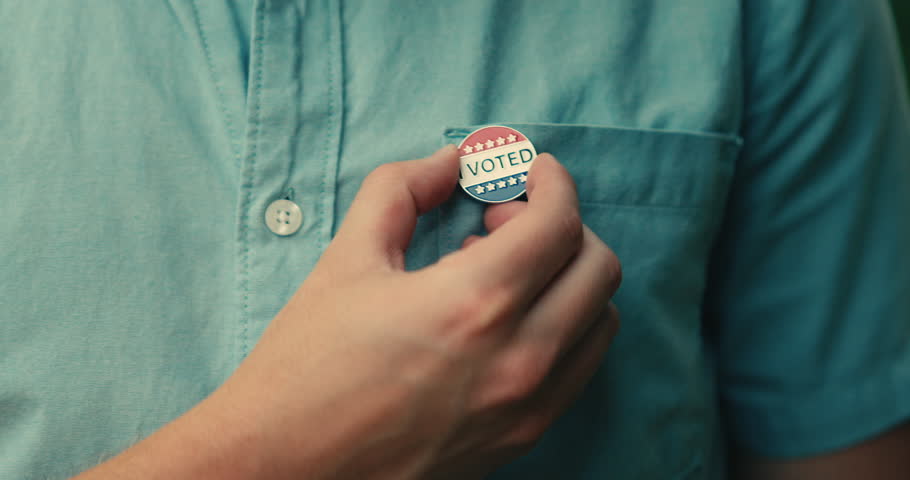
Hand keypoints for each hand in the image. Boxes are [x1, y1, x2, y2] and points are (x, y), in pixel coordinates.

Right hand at [215, 145, 621, 478]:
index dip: (552, 181)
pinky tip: (506, 322)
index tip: (531, 171)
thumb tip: (450, 161)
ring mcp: (528, 407)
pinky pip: (580, 368)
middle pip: (597, 266)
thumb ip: (402, 188)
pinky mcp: (522, 439)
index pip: (558, 222)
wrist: (283, 467)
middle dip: (563, 224)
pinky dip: (564, 327)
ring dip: (568, 278)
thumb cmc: (306, 365)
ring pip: (601, 320)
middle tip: (505, 220)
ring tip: (504, 273)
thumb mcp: (346, 258)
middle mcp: (519, 359)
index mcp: (474, 303)